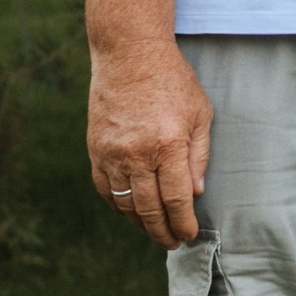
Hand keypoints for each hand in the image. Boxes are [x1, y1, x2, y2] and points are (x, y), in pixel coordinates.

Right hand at [88, 39, 213, 247]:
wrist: (129, 54)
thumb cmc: (172, 80)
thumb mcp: (200, 114)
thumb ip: (199, 156)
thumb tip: (195, 194)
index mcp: (168, 144)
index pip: (176, 199)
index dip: (183, 223)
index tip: (189, 234)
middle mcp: (137, 153)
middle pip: (149, 209)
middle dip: (163, 232)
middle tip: (173, 242)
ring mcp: (112, 152)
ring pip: (124, 203)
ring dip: (140, 224)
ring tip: (154, 231)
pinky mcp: (96, 149)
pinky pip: (105, 188)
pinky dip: (118, 205)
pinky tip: (131, 211)